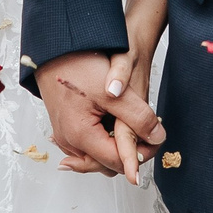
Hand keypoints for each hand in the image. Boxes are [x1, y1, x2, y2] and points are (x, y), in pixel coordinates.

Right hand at [38, 50, 164, 177]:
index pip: (118, 162)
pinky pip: (87, 145)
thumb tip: (157, 137)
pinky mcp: (65, 127)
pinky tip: (113, 126)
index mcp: (80, 136)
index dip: (141, 153)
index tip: (156, 139)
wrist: (54, 48)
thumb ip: (138, 118)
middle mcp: (69, 141)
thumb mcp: (116, 93)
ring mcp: (65, 135)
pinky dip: (103, 140)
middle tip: (147, 132)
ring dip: (116, 146)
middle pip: (106, 164)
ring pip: (97, 155)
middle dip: (130, 153)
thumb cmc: (78, 64)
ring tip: (132, 127)